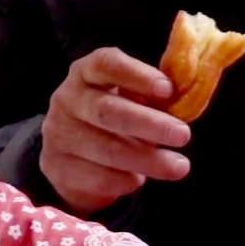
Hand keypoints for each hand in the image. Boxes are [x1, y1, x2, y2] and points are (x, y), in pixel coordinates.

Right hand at [38, 47, 192, 212]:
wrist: (71, 157)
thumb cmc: (111, 120)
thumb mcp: (128, 100)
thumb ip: (152, 96)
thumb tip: (186, 98)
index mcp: (86, 73)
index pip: (105, 64)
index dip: (137, 75)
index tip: (168, 90)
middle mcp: (67, 100)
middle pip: (107, 111)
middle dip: (150, 124)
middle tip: (184, 135)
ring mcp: (59, 135)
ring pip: (106, 149)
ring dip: (147, 159)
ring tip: (179, 166)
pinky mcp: (58, 168)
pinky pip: (97, 177)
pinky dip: (124, 181)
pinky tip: (139, 180)